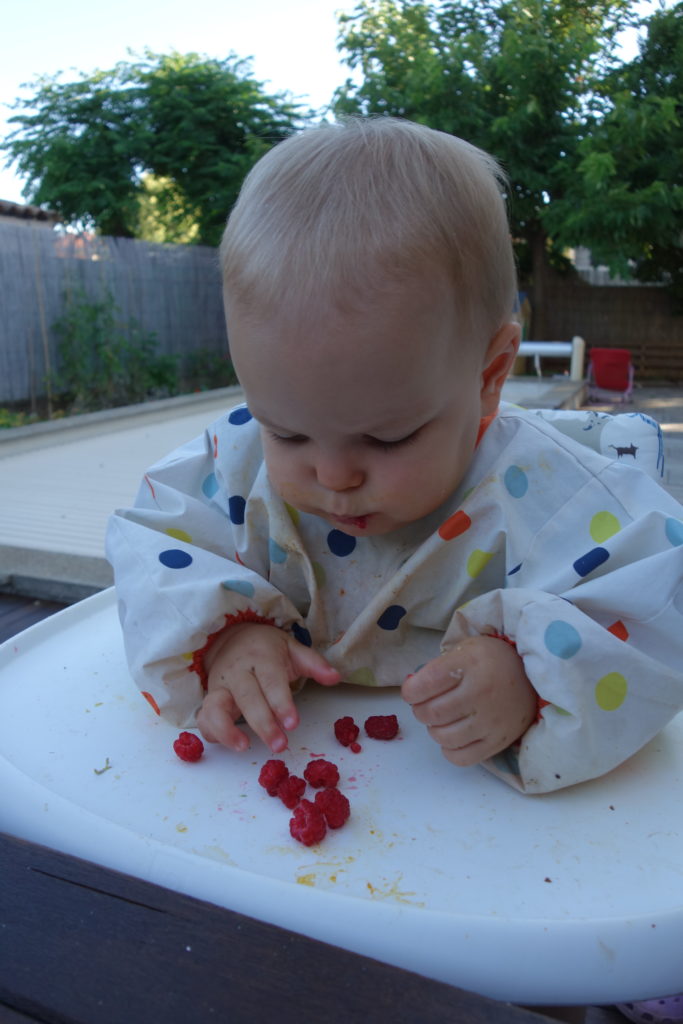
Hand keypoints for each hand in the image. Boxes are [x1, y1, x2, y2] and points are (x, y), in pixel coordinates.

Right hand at [196, 623, 339, 753]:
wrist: (230, 637)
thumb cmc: (266, 649)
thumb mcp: (291, 649)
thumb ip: (313, 663)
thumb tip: (336, 677)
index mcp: (261, 657)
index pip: (270, 681)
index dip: (280, 703)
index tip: (292, 724)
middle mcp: (237, 671)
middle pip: (247, 697)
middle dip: (262, 723)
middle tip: (279, 745)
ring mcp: (219, 686)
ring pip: (216, 708)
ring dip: (227, 730)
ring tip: (244, 748)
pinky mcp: (209, 700)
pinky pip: (204, 718)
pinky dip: (213, 733)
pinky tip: (232, 744)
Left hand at [401, 636, 536, 765]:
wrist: (534, 676)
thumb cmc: (492, 660)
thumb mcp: (466, 649)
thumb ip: (437, 667)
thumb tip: (411, 689)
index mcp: (471, 664)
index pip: (427, 682)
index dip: (411, 691)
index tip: (412, 692)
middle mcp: (481, 693)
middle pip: (432, 712)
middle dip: (420, 710)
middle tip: (425, 705)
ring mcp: (491, 720)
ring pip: (443, 737)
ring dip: (433, 729)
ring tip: (441, 719)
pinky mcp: (499, 741)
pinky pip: (462, 757)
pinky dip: (449, 749)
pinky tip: (453, 736)